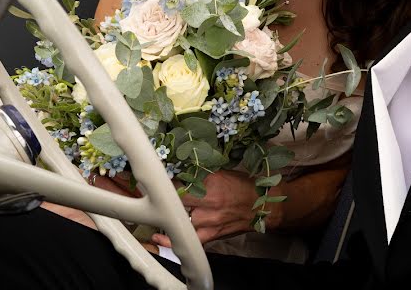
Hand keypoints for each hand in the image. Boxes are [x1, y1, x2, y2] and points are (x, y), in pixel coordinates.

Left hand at [151, 170, 265, 247]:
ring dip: (168, 213)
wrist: (263, 206)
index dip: (165, 179)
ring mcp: (209, 219)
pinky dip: (172, 240)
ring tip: (155, 209)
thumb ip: (202, 175)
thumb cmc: (245, 187)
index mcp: (212, 181)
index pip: (180, 179)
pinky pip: (188, 239)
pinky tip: (158, 236)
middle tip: (147, 192)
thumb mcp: (224, 173)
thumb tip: (180, 171)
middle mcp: (209, 200)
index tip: (154, 178)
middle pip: (175, 198)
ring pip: (179, 217)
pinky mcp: (211, 234)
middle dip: (163, 195)